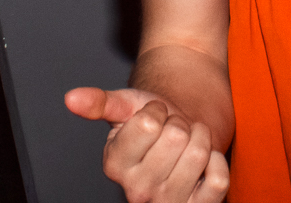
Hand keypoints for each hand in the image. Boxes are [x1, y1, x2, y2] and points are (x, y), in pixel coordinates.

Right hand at [64, 87, 228, 202]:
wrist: (182, 137)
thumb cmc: (154, 121)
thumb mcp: (126, 106)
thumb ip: (100, 103)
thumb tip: (71, 98)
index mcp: (114, 165)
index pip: (150, 124)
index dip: (158, 111)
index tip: (154, 117)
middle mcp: (136, 191)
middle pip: (177, 138)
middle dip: (180, 124)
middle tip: (172, 131)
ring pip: (199, 156)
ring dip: (200, 138)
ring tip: (187, 142)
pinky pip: (219, 180)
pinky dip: (217, 161)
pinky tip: (204, 162)